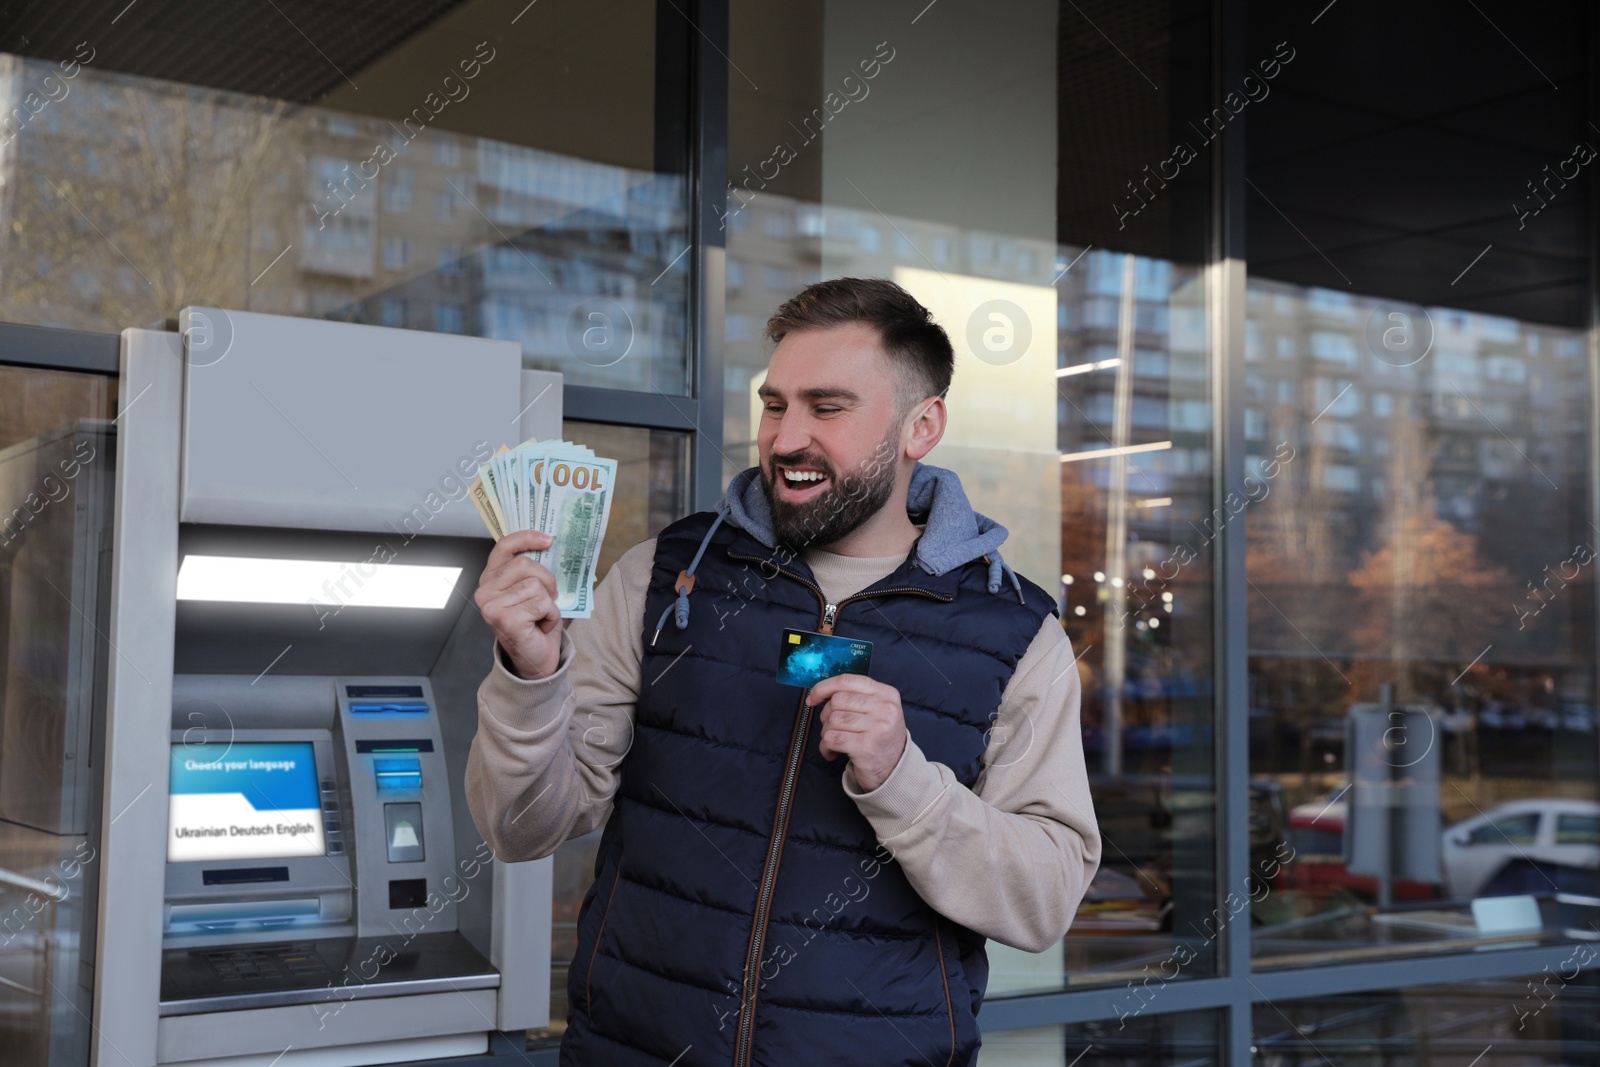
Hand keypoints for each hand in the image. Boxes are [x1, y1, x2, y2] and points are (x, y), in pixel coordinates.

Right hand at [474, 530, 560, 678]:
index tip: (548, 539)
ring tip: (540, 616)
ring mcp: (491, 606)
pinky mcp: (505, 619)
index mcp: (490, 579)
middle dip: (546, 580)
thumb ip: (531, 570)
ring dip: (549, 603)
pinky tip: (540, 626)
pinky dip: (550, 616)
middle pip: (526, 564)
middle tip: (547, 599)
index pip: (504, 547)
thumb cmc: (535, 623)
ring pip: (536, 585)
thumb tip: (548, 544)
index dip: (526, 538)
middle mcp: (485, 591)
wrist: (536, 659)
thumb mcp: (532, 590)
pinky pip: (542, 603)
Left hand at [808, 674, 906, 792]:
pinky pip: (832, 739)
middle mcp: (885, 708)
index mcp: (887, 693)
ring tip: (834, 741)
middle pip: (837, 700)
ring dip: (826, 732)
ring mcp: (877, 727)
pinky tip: (832, 753)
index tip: (812, 698)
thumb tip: (819, 692)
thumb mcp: (878, 710)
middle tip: (831, 728)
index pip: (847, 681)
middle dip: (826, 715)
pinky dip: (825, 747)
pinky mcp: (866, 746)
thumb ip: (856, 696)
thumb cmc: (880, 737)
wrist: (896, 769)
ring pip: (833, 720)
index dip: (824, 687)